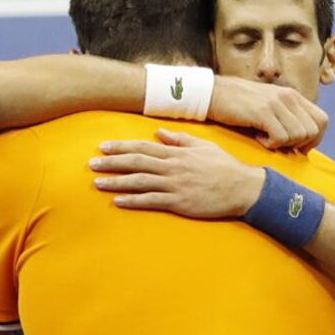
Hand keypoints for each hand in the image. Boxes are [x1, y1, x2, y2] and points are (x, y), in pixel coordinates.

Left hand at [91, 129, 265, 217]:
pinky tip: (119, 201)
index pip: (143, 147)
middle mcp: (173, 167)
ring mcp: (176, 185)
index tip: (103, 146)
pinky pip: (152, 201)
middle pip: (136, 162)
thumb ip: (179, 139)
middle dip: (112, 162)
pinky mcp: (180, 203)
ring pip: (140, 181)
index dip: (121, 146)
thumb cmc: (224, 167)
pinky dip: (134, 201)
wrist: (243, 188)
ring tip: (98, 183)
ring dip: (116, 182)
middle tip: (92, 164)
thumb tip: (158, 132)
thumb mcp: (204, 146)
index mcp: (177, 152)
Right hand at [207, 76, 327, 149]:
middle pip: (313, 131)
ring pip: (299, 136)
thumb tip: (301, 143)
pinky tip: (258, 138)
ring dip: (283, 144)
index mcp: (293, 96)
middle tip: (280, 144)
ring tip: (266, 138)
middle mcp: (289, 97)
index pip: (322, 120)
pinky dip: (270, 144)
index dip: (315, 139)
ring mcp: (276, 104)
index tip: (298, 146)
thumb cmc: (239, 104)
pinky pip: (281, 138)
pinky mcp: (263, 112)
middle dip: (300, 145)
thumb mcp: (269, 105)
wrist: (212, 93)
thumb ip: (286, 117)